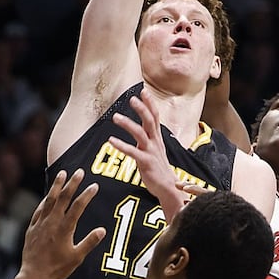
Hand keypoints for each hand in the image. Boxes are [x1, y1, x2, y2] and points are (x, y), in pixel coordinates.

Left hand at [17, 169, 104, 278]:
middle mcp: (52, 223)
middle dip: (72, 184)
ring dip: (56, 186)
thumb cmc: (57, 268)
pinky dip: (45, 200)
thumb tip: (103, 230)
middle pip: (63, 198)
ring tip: (62, 173)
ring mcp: (41, 224)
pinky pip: (39, 210)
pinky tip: (48, 195)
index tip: (95, 186)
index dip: (87, 195)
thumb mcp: (77, 257)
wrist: (34, 276)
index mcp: (65, 229)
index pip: (78, 207)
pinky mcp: (32, 228)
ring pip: (49, 200)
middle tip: (80, 172)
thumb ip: (89, 242)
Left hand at [110, 91, 195, 216]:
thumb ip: (150, 137)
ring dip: (127, 124)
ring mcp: (151, 152)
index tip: (143, 91)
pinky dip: (121, 145)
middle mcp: (155, 142)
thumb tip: (143, 128)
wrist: (168, 187)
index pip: (155, 116)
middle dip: (141, 108)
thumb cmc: (159, 168)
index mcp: (157, 138)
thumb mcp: (156, 149)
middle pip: (149, 120)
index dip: (150, 103)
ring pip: (140, 133)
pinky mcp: (145, 162)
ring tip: (115, 117)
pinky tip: (111, 140)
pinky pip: (132, 152)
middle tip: (132, 98)